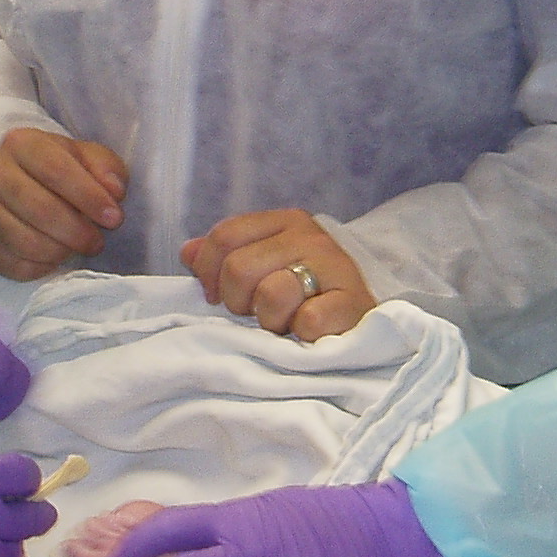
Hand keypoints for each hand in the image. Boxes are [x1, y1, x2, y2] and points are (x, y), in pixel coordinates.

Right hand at [0, 128, 127, 280]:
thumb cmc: (44, 165)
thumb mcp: (77, 154)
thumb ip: (104, 166)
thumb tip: (115, 191)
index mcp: (20, 144)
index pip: (58, 171)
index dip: (90, 198)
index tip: (114, 218)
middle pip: (42, 211)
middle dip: (79, 233)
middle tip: (97, 242)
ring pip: (27, 243)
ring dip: (61, 251)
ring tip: (75, 247)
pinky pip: (14, 266)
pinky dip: (41, 267)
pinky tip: (51, 256)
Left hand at [182, 209, 373, 341]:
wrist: (369, 315)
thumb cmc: (308, 292)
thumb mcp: (267, 264)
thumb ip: (225, 255)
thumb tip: (187, 252)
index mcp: (285, 221)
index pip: (224, 236)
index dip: (208, 272)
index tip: (216, 297)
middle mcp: (310, 237)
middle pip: (239, 268)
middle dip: (238, 302)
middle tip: (256, 314)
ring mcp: (334, 267)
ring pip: (270, 295)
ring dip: (270, 321)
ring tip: (284, 323)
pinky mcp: (352, 302)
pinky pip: (306, 322)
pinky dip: (301, 335)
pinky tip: (310, 333)